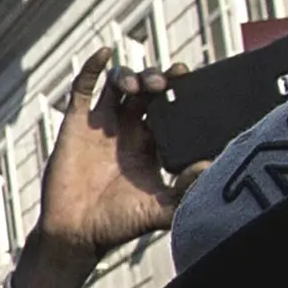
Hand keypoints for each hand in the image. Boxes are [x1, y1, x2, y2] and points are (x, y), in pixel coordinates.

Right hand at [13, 52, 178, 287]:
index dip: (178, 90)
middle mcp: (127, 130)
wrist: (76, 233)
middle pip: (146, 90)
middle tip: (165, 82)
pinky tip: (105, 53)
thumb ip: (185, 191)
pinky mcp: (76, 124)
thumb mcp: (159, 209)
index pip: (168, 108)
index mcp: (150, 145)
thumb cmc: (118, 225)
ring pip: (118, 85)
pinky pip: (82, 88)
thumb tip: (211, 168)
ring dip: (130, 76)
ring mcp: (101, 125)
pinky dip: (92, 68)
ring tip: (137, 86)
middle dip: (156, 79)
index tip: (189, 77)